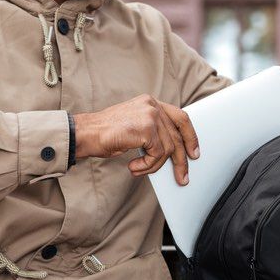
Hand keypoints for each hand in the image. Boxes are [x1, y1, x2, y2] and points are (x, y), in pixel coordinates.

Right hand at [72, 94, 199, 184]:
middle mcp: (152, 105)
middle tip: (182, 176)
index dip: (190, 136)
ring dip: (154, 165)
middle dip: (181, 159)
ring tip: (138, 169)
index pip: (180, 117)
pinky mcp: (146, 129)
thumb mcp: (134, 127)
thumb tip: (172, 152)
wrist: (85, 133)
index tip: (193, 152)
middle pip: (177, 135)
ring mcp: (150, 116)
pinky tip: (133, 166)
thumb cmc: (105, 134)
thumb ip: (153, 131)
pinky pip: (157, 154)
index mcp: (150, 102)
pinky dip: (146, 166)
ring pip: (167, 149)